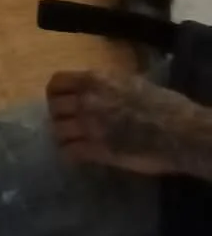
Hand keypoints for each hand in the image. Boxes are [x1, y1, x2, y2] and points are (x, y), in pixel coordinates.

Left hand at [47, 69, 211, 176]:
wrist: (180, 132)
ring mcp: (90, 126)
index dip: (56, 93)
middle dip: (59, 116)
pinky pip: (70, 152)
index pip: (57, 82)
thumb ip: (106, 84)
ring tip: (73, 141)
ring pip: (58, 131)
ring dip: (64, 136)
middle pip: (54, 108)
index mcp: (95, 80)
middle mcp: (87, 101)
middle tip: (68, 124)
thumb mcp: (130, 82)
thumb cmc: (163, 104)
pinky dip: (70, 154)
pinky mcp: (97, 150)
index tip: (60, 101)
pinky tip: (78, 155)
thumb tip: (96, 88)